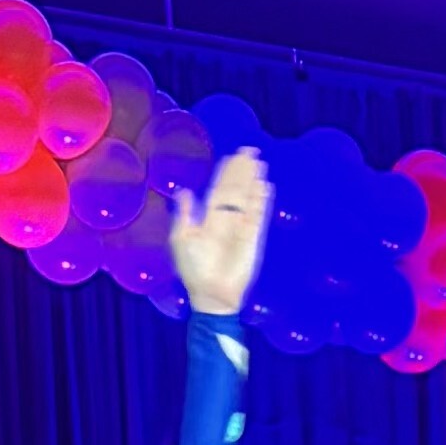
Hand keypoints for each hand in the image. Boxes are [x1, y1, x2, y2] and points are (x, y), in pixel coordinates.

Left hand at [168, 144, 271, 320]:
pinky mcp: (252, 238)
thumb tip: (184, 191)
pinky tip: (263, 186)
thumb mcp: (181, 239)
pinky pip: (257, 215)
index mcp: (209, 218)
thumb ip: (185, 214)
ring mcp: (241, 227)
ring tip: (258, 162)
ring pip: (248, 198)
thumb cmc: (194, 269)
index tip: (232, 157)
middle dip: (242, 171)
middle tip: (250, 150)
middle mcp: (227, 219)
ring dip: (253, 181)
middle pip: (236, 190)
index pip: (220, 190)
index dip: (226, 173)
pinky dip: (260, 201)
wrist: (210, 293)